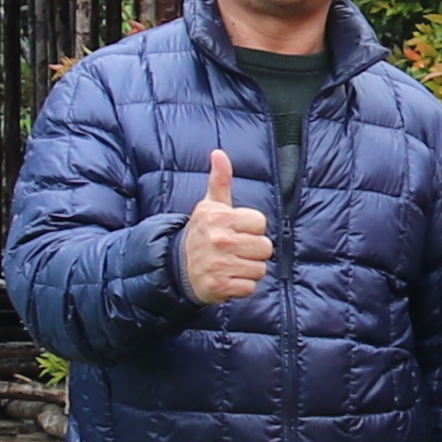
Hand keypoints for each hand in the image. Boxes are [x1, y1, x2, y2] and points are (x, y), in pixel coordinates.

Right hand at [178, 148, 272, 305]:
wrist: (177, 267)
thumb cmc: (201, 233)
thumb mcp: (209, 205)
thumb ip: (220, 180)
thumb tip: (218, 153)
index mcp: (219, 218)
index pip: (260, 223)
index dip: (252, 228)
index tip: (237, 230)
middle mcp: (219, 240)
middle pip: (265, 247)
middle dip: (253, 250)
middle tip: (236, 249)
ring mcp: (219, 264)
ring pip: (259, 269)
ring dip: (248, 269)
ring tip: (232, 264)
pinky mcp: (220, 286)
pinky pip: (250, 287)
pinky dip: (242, 286)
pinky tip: (228, 278)